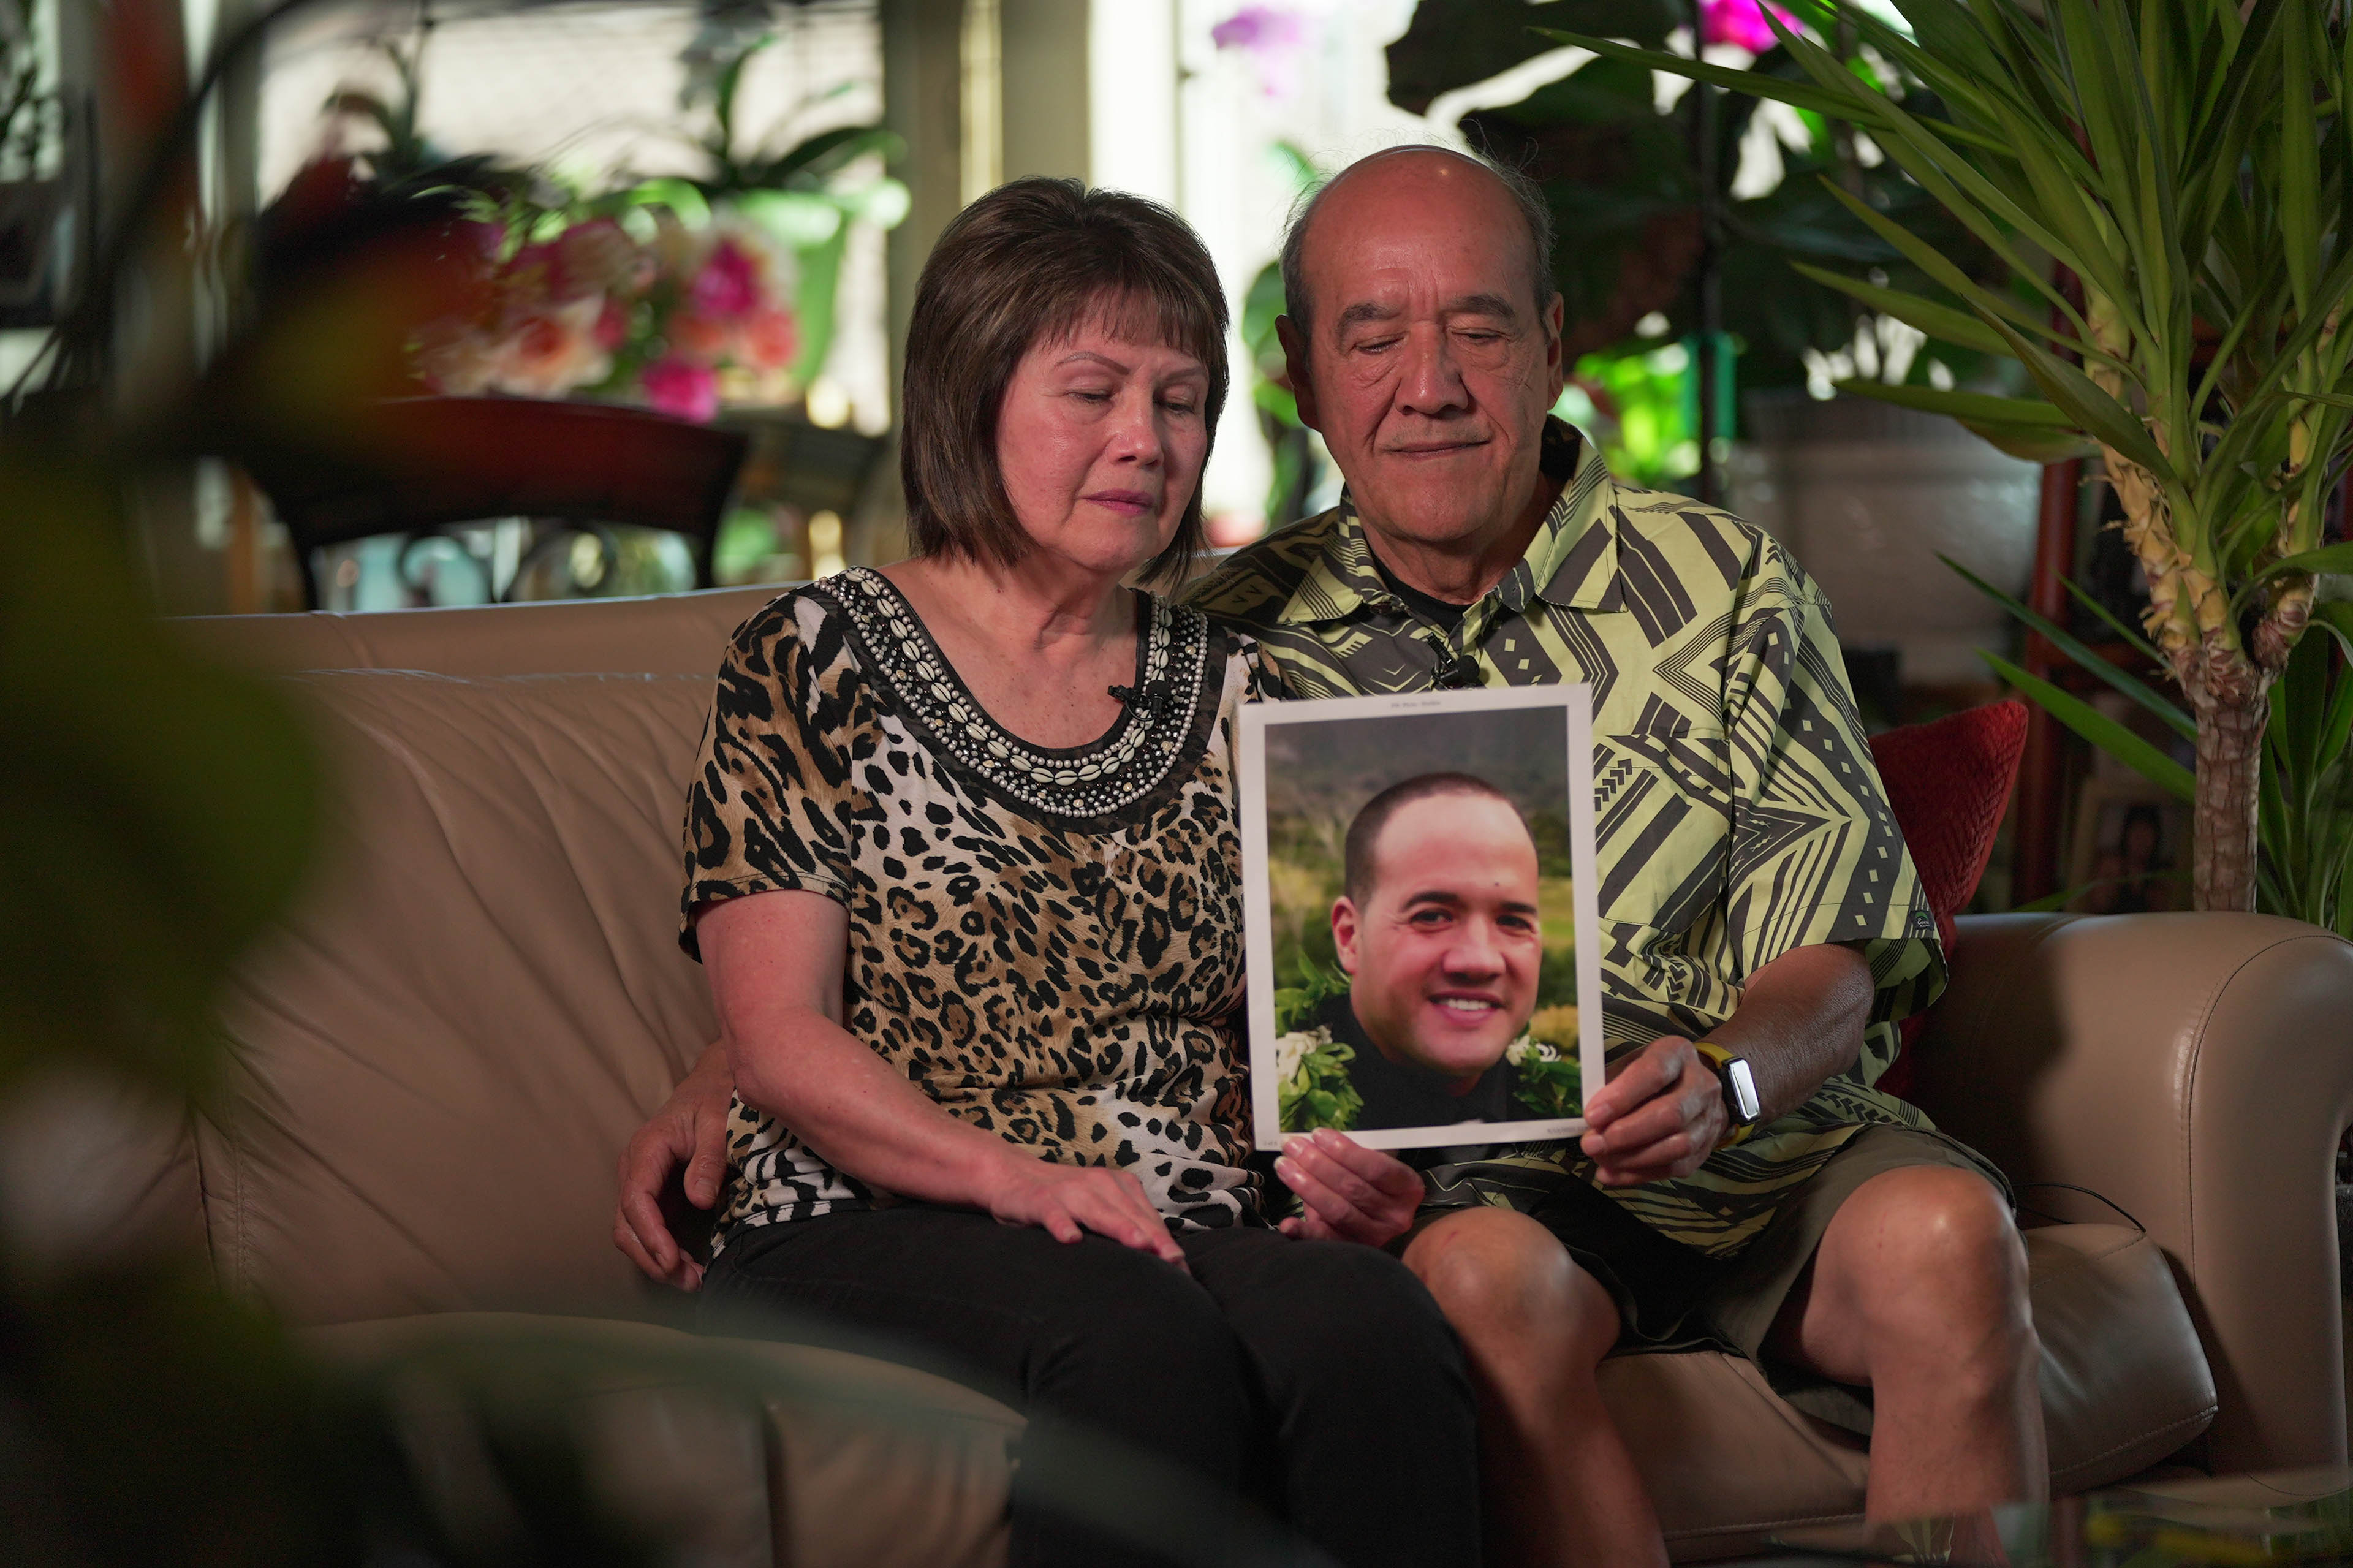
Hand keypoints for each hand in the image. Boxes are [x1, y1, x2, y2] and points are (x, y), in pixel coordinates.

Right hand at [613, 1041, 733, 1289]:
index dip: (651, 1235)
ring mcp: (644, 1184)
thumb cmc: (717, 1096)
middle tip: (688, 1281)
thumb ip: (709, 1157)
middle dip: (653, 1258)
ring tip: (692, 1281)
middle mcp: (636, 1169)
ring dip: (658, 1261)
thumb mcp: (719, 1120)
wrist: (715, 1084)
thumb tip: (698, 1200)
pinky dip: (666, 1252)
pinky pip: (652, 1231)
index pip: (636, 1200)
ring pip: (635, 1234)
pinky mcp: (657, 1195)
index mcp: (647, 1149)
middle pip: (627, 1225)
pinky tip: (690, 1267)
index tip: (671, 1260)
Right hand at [985, 1155, 1189, 1271]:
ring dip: (1120, 1227)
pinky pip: (1054, 1214)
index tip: (1182, 1270)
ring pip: (1099, 1211)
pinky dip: (1062, 1225)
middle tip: (1173, 1260)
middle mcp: (1099, 1184)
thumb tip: (1165, 1264)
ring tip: (1139, 1245)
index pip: (1148, 1219)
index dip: (1165, 1243)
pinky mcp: (1041, 1200)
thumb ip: (1127, 1230)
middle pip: (1131, 1214)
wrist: (1013, 1175)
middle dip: (1154, 1237)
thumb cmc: (1066, 1202)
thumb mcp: (1100, 1210)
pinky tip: (1071, 1239)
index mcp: (1119, 1187)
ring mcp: (1070, 1191)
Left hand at [1275, 1129, 1424, 1246]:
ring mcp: (1376, 1237)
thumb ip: (1351, 1158)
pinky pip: (1327, 1241)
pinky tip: (1287, 1223)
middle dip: (1317, 1164)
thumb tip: (1314, 1143)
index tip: (1318, 1135)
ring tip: (1284, 1167)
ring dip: (1306, 1187)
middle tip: (1292, 1146)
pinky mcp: (1355, 1251)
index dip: (1345, 1151)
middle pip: (1352, 1188)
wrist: (1383, 1223)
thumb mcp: (1373, 1168)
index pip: (1376, 1168)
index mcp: (1407, 1188)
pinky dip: (1305, 1232)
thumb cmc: (1374, 1186)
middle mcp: (1395, 1215)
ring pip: (1338, 1210)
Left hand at [1580, 1035, 1726, 1185]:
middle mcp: (1701, 1085)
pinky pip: (1676, 1168)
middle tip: (1592, 1144)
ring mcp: (1708, 1119)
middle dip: (1626, 1134)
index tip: (1592, 1116)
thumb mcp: (1631, 1064)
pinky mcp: (1705, 1148)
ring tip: (1601, 1159)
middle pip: (1670, 1115)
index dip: (1622, 1097)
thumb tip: (1588, 1117)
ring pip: (1677, 1147)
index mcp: (1677, 1054)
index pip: (1653, 1073)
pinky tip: (1613, 1174)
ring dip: (1633, 1158)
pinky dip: (1640, 1175)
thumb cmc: (1652, 1074)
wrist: (1697, 1088)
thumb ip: (1611, 1085)